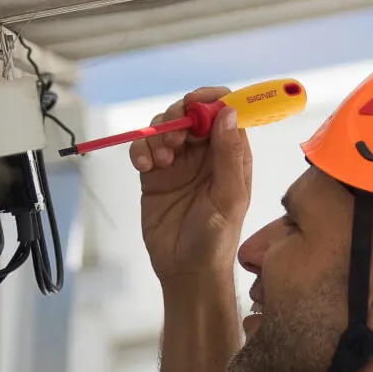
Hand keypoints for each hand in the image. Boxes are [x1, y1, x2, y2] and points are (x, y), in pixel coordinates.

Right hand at [131, 86, 251, 284]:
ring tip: (161, 160)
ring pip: (165, 127)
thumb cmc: (216, 239)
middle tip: (175, 139)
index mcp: (232, 156)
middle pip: (191, 114)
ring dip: (159, 135)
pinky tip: (144, 166)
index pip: (226, 112)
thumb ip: (229, 155)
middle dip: (179, 117)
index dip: (212, 100)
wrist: (186, 271)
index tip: (195, 103)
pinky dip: (141, 149)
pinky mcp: (154, 174)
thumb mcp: (229, 197)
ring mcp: (179, 163)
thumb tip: (228, 113)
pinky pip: (144, 147)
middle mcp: (206, 154)